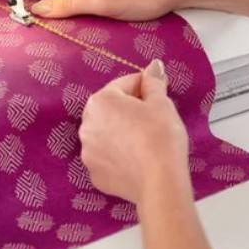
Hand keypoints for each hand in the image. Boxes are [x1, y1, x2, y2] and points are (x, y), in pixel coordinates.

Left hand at [78, 60, 192, 204]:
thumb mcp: (161, 103)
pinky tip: (138, 158)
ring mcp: (88, 152)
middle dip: (131, 110)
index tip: (158, 93)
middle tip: (154, 117)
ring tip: (147, 140)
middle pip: (112, 109)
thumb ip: (153, 82)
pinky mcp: (96, 175)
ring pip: (108, 134)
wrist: (160, 182)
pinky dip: (120, 155)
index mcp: (100, 102)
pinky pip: (108, 157)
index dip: (144, 87)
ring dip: (123, 132)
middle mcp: (87, 125)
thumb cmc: (160, 136)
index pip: (124, 84)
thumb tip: (153, 66)